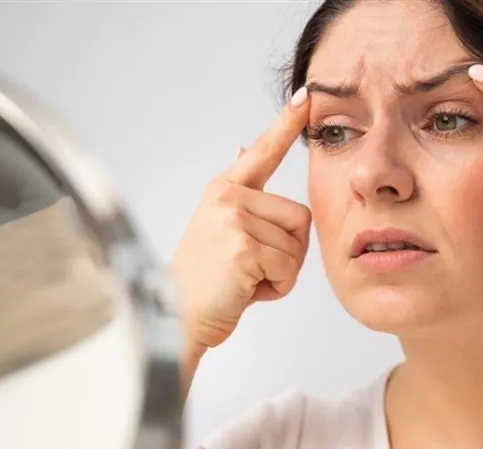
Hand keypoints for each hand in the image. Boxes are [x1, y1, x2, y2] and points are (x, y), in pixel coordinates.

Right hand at [170, 90, 311, 350]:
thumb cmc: (204, 279)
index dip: (286, 124)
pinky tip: (246, 290)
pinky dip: (277, 288)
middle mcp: (228, 196)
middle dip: (287, 253)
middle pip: (300, 217)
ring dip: (281, 273)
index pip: (263, 150)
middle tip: (250, 268)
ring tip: (245, 279)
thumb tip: (241, 148)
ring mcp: (234, 219)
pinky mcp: (243, 246)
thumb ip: (238, 192)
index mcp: (225, 189)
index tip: (306, 96)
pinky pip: (289, 267)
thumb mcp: (217, 226)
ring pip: (297, 246)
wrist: (176, 318)